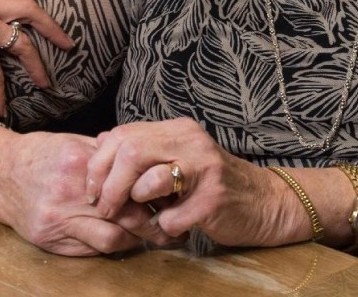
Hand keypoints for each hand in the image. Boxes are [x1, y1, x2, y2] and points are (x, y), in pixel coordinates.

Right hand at [0, 127, 173, 255]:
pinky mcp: (50, 239)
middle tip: (172, 227)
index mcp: (79, 162)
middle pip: (126, 214)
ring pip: (112, 238)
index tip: (170, 197)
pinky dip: (110, 246)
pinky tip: (120, 241)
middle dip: (153, 224)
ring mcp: (59, 219)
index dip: (153, 192)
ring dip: (135, 240)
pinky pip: (91, 250)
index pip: (128, 182)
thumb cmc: (38, 154)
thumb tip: (139, 160)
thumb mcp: (70, 143)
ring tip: (151, 237)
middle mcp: (70, 192)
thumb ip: (103, 152)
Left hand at [85, 118, 314, 248]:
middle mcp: (189, 140)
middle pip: (130, 152)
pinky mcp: (215, 197)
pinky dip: (164, 227)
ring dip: (136, 205)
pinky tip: (171, 228)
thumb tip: (98, 143)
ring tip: (139, 218)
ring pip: (149, 180)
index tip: (91, 188)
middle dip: (108, 184)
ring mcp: (205, 167)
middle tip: (103, 207)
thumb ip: (144, 152)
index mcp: (176, 129)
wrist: (266, 202)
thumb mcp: (177, 159)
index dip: (98, 163)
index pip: (122, 135)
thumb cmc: (211, 185)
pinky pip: (173, 216)